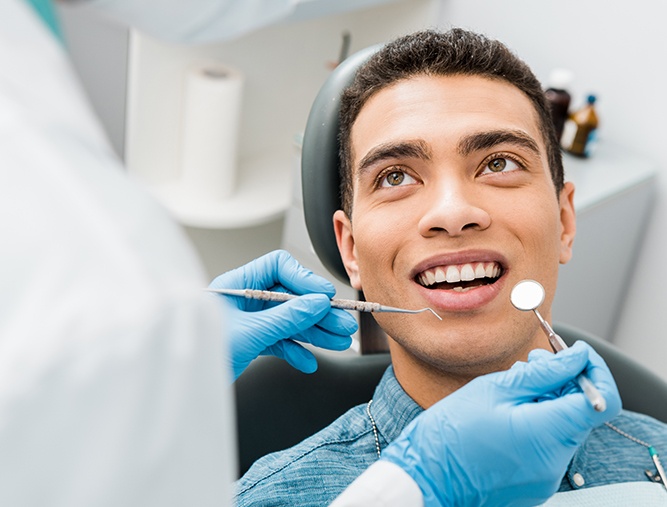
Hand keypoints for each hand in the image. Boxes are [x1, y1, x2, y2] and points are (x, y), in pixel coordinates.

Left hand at [209, 250, 356, 380]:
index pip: (278, 268)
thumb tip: (316, 304)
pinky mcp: (250, 342)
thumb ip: (286, 317)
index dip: (304, 279)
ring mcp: (248, 321)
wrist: (182, 386)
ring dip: (314, 332)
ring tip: (337, 341)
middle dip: (317, 312)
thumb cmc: (200, 354)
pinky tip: (308, 361)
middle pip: (290, 297)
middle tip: (341, 324)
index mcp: (237, 284)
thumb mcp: (250, 333)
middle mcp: (243, 300)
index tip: (324, 296)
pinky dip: (295, 350)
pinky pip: (279, 341)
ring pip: (288, 321)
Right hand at [380, 341, 621, 506]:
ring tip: (511, 388)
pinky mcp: (535, 483)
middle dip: (563, 381)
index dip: (594, 371)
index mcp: (547, 434)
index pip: (602, 400)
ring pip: (563, 426)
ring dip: (548, 401)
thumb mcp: (494, 389)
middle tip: (531, 363)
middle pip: (581, 412)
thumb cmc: (450, 433)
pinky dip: (537, 422)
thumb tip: (576, 357)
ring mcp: (546, 477)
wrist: (425, 478)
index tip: (574, 354)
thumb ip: (543, 373)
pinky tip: (507, 412)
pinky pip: (548, 445)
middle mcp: (555, 461)